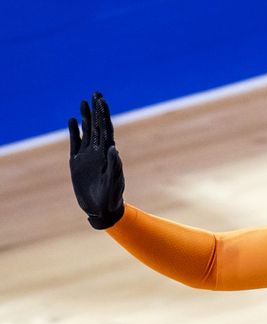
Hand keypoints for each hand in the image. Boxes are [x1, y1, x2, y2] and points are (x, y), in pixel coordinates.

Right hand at [68, 92, 125, 228]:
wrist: (101, 209)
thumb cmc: (111, 198)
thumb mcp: (113, 182)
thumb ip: (114, 166)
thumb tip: (114, 148)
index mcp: (108, 155)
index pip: (106, 130)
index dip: (104, 115)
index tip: (102, 101)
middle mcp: (98, 152)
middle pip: (97, 126)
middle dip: (96, 110)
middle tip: (95, 93)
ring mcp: (87, 156)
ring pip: (86, 132)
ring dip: (86, 117)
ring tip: (84, 102)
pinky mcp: (77, 162)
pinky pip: (75, 143)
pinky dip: (74, 131)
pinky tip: (72, 120)